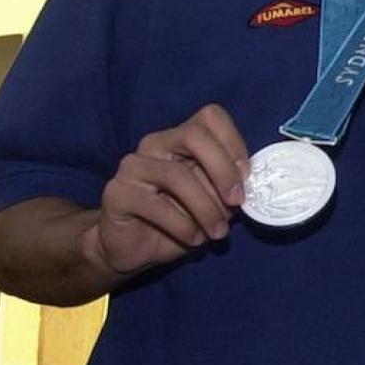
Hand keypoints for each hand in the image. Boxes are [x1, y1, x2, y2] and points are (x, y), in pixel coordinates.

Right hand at [84, 104, 249, 277]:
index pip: (211, 117)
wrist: (138, 248)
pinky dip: (183, 225)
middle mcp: (155, 144)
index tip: (247, 176)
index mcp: (182, 138)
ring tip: (218, 232)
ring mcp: (132, 166)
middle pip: (194, 135)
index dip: (234, 143)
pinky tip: (194, 239)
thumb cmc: (182, 219)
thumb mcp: (215, 201)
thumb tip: (248, 183)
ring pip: (177, 175)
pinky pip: (155, 205)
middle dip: (223, 170)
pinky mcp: (116, 193)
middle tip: (236, 202)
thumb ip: (228, 185)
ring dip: (206, 208)